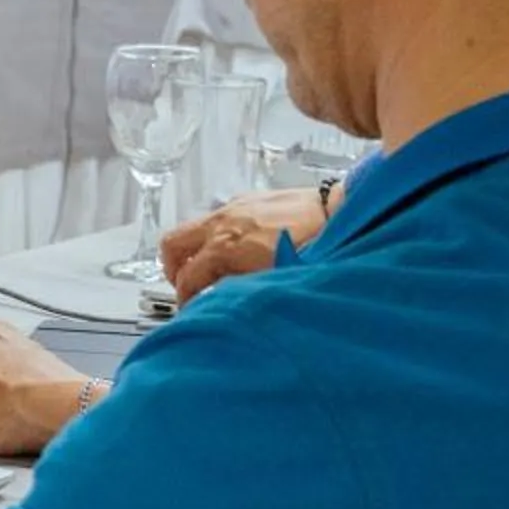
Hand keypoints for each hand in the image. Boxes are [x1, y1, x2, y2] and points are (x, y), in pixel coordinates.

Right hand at [160, 187, 324, 303]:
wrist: (336, 213)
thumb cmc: (312, 246)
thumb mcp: (269, 280)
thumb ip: (236, 288)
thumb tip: (219, 301)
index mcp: (224, 247)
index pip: (186, 277)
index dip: (184, 299)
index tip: (190, 308)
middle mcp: (221, 224)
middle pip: (172, 245)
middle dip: (172, 269)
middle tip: (184, 285)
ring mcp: (232, 208)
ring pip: (191, 229)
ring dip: (191, 251)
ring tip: (207, 269)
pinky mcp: (245, 200)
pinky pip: (214, 218)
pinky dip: (212, 236)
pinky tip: (233, 248)